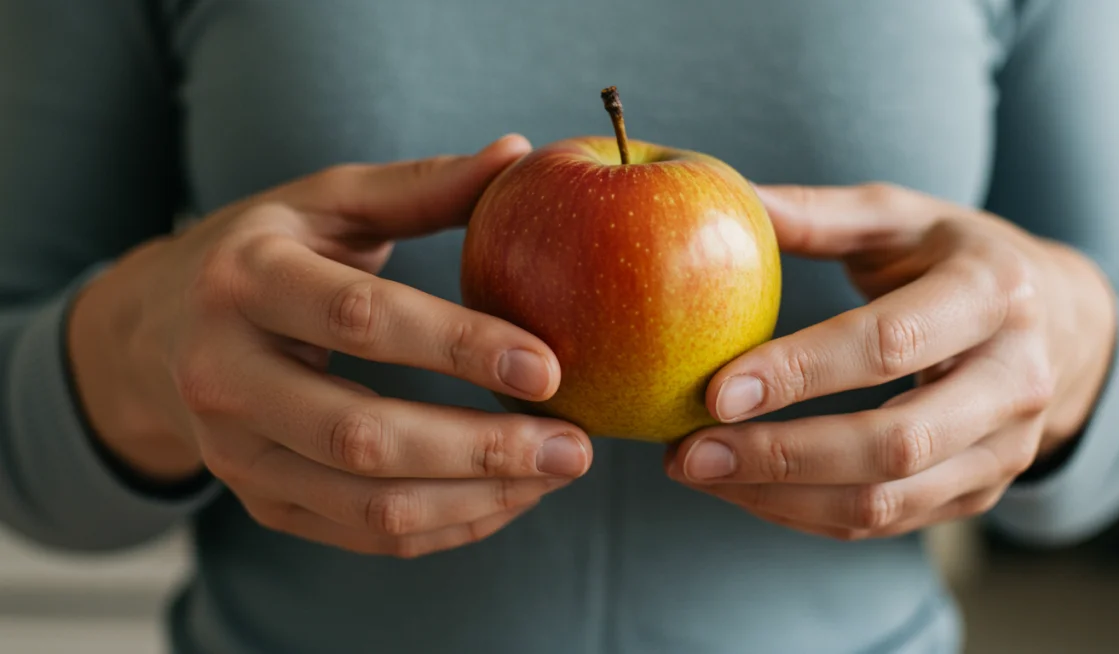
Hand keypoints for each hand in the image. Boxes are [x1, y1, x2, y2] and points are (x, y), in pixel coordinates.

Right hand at [69, 135, 593, 557]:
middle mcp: (227, 376)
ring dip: (477, 499)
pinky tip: (507, 497)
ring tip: (555, 476)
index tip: (548, 367)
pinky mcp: (260, 501)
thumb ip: (420, 187)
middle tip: (575, 448)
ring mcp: (236, 453)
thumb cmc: (262, 253)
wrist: (152, 333)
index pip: (361, 320)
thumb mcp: (325, 202)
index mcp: (247, 281)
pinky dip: (447, 525)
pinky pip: (364, 533)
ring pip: (368, 504)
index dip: (459, 346)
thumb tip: (519, 153)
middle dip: (483, 450)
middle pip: (364, 436)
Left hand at [666, 182, 1116, 539]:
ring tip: (699, 474)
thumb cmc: (960, 258)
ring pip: (887, 500)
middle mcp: (1013, 380)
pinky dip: (805, 515)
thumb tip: (727, 197)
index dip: (799, 372)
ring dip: (781, 498)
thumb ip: (819, 214)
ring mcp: (1005, 448)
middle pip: (894, 443)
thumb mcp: (904, 217)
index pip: (890, 343)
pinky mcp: (982, 492)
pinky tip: (744, 492)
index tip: (715, 391)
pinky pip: (885, 523)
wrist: (1062, 325)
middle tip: (688, 454)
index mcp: (993, 292)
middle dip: (780, 455)